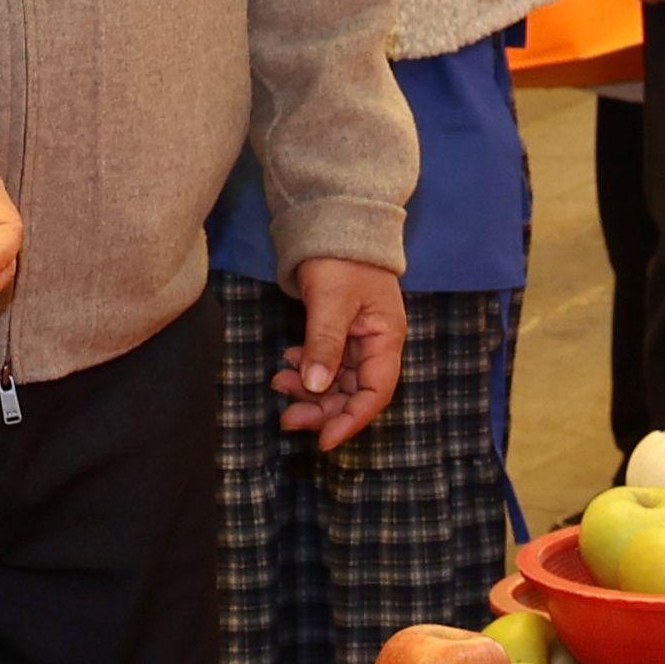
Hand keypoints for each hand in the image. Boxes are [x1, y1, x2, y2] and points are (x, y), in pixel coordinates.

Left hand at [281, 256, 407, 451]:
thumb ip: (325, 343)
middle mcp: (376, 345)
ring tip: (278, 385)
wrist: (334, 222)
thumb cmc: (340, 259)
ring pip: (337, 383)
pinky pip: (325, 365)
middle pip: (354, 394)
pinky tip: (285, 364)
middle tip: (286, 418)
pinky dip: (306, 370)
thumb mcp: (332, 301)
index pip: (375, 393)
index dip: (351, 420)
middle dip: (322, 410)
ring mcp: (359, 340)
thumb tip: (316, 387)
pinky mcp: (341, 333)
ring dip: (309, 391)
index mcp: (386, 339)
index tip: (323, 441)